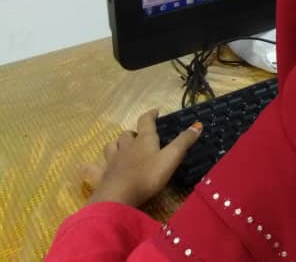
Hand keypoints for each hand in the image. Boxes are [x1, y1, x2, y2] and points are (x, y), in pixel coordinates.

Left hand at [82, 109, 201, 206]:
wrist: (118, 197)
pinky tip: (83, 167)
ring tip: (120, 147)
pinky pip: (91, 169)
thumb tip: (198, 124)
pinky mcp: (101, 176)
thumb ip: (184, 142)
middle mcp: (126, 147)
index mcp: (144, 140)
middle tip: (140, 136)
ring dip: (116, 144)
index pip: (146, 121)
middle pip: (127, 134)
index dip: (151, 114)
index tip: (155, 111)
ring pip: (111, 146)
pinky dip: (88, 167)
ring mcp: (112, 161)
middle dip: (133, 133)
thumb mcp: (171, 158)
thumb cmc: (147, 176)